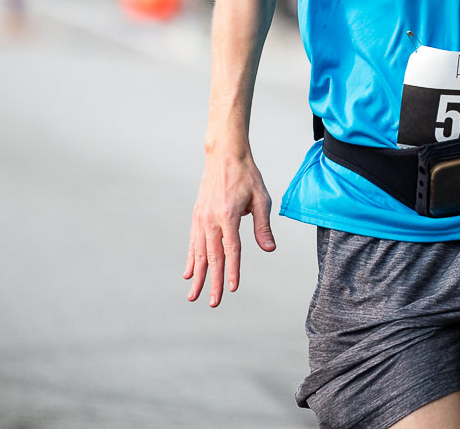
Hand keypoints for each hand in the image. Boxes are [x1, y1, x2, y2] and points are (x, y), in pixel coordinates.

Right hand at [185, 144, 275, 306]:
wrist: (224, 155)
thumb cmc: (247, 176)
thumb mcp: (261, 198)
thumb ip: (263, 226)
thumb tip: (269, 249)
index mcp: (228, 215)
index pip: (231, 249)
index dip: (232, 270)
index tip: (232, 289)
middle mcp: (211, 219)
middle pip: (212, 256)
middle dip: (213, 281)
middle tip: (213, 303)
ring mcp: (201, 218)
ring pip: (198, 253)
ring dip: (198, 276)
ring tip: (194, 296)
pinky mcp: (196, 216)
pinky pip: (193, 242)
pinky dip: (191, 259)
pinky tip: (189, 273)